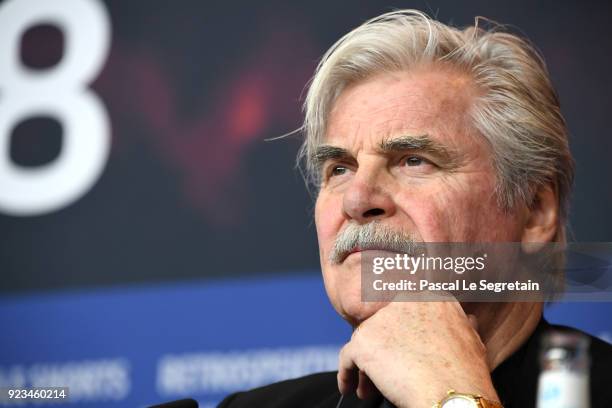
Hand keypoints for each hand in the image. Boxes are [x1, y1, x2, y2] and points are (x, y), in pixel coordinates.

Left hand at [337, 299, 499, 407]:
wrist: (454, 397)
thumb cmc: (465, 375)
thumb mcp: (470, 339)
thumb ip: (458, 323)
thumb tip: (466, 320)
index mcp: (430, 297)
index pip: (402, 314)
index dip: (399, 336)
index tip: (399, 352)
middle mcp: (404, 301)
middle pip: (383, 326)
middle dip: (383, 350)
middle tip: (387, 371)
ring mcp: (382, 319)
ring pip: (366, 342)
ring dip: (367, 364)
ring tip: (372, 386)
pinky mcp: (364, 340)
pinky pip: (348, 358)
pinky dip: (347, 374)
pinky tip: (351, 387)